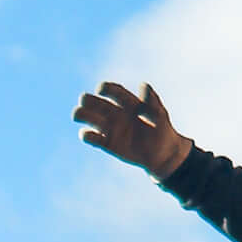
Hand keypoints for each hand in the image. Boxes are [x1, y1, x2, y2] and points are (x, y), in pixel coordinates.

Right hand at [74, 78, 189, 179]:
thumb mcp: (160, 116)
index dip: (106, 88)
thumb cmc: (163, 132)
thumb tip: (143, 85)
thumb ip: (152, 101)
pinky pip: (93, 138)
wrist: (162, 155)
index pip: (114, 91)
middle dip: (88, 100)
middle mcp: (117, 113)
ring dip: (82, 115)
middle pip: (97, 103)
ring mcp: (111, 128)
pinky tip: (87, 134)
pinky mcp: (107, 143)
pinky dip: (86, 135)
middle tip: (84, 101)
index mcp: (129, 103)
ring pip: (90, 118)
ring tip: (77, 116)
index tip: (100, 89)